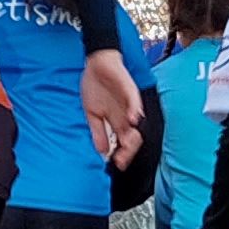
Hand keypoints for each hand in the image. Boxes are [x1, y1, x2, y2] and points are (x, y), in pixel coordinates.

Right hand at [78, 48, 142, 165]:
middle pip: (133, 137)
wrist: (96, 63)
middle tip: (121, 160)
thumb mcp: (92, 113)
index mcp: (117, 122)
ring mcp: (129, 104)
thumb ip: (97, 132)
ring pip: (136, 123)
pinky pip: (134, 101)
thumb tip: (101, 151)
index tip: (116, 164)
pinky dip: (134, 110)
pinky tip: (132, 120)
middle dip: (128, 150)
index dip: (122, 154)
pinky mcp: (130, 90)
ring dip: (134, 134)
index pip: (124, 142)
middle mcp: (126, 115)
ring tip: (129, 145)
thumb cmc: (95, 86)